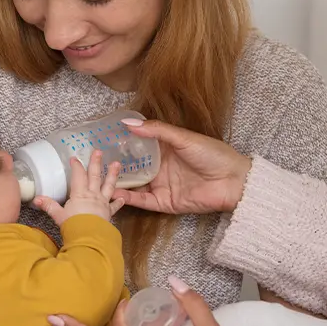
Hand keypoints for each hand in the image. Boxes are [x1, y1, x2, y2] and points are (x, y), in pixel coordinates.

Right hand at [35, 150, 124, 223]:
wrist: (89, 238)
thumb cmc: (74, 226)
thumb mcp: (58, 215)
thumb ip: (49, 206)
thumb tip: (36, 199)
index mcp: (79, 194)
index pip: (78, 176)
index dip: (76, 166)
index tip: (74, 157)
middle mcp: (92, 195)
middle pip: (94, 176)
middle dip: (96, 163)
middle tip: (99, 151)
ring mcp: (102, 203)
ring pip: (108, 186)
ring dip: (112, 175)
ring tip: (117, 164)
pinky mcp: (108, 213)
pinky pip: (114, 206)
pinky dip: (118, 202)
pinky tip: (122, 198)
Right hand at [112, 119, 251, 214]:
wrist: (233, 182)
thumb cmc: (213, 154)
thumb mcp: (183, 138)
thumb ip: (156, 130)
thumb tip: (128, 123)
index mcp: (164, 148)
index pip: (137, 145)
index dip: (121, 143)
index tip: (101, 140)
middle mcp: (160, 167)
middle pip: (132, 166)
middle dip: (114, 165)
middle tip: (93, 162)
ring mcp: (161, 185)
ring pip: (134, 185)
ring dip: (117, 182)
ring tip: (98, 179)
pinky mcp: (165, 202)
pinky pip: (143, 202)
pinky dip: (129, 199)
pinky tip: (115, 194)